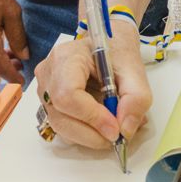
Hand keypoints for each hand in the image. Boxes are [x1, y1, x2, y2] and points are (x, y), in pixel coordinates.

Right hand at [35, 32, 150, 149]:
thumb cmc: (117, 51)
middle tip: (118, 136)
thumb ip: (136, 98)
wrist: (108, 45)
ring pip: (61, 126)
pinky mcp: (49, 103)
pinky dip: (84, 132)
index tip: (114, 129)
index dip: (91, 116)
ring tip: (114, 127)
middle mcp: (48, 74)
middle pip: (61, 116)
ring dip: (89, 136)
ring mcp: (44, 90)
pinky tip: (102, 124)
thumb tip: (125, 130)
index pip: (68, 94)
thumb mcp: (135, 69)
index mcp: (66, 57)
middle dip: (92, 133)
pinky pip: (63, 127)